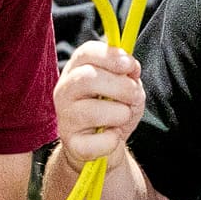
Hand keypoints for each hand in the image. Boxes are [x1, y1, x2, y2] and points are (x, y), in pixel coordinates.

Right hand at [55, 40, 144, 162]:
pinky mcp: (72, 143)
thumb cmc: (114, 110)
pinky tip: (112, 135)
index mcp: (77, 70)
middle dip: (120, 86)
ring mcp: (65, 117)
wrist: (105, 146)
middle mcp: (65, 90)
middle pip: (87, 78)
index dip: (110, 56)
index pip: (86, 53)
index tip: (130, 65)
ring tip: (123, 117)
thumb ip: (128, 74)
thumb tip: (131, 67)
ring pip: (93, 111)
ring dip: (120, 113)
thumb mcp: (126, 87)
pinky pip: (98, 140)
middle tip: (135, 96)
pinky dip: (113, 139)